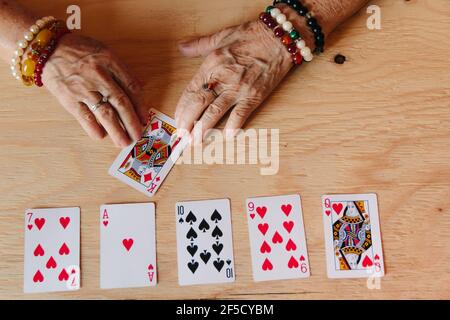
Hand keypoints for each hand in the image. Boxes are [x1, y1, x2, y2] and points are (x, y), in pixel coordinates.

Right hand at [42, 33, 146, 146]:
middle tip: (137, 135)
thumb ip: (121, 70)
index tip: (145, 118)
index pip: (131, 87)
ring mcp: (83, 88)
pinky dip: (92, 127)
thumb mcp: (104, 52)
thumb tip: (141, 85)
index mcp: (110, 61)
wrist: (47, 48)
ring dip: (116, 130)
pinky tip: (101, 136)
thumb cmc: (79, 50)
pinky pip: (83, 115)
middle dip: (131, 121)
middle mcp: (99, 75)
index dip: (140, 105)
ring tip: (123, 142)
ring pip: (104, 112)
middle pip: (120, 102)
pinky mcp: (68, 98)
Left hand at [175, 19, 292, 142]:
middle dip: (188, 122)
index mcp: (212, 64)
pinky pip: (241, 114)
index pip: (191, 90)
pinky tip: (227, 136)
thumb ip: (199, 45)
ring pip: (215, 112)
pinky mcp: (254, 95)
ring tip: (196, 141)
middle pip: (199, 104)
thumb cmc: (252, 34)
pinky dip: (233, 126)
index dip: (182, 108)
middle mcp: (222, 78)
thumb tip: (182, 47)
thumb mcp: (221, 36)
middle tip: (182, 136)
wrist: (279, 37)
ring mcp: (238, 88)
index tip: (177, 119)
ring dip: (204, 128)